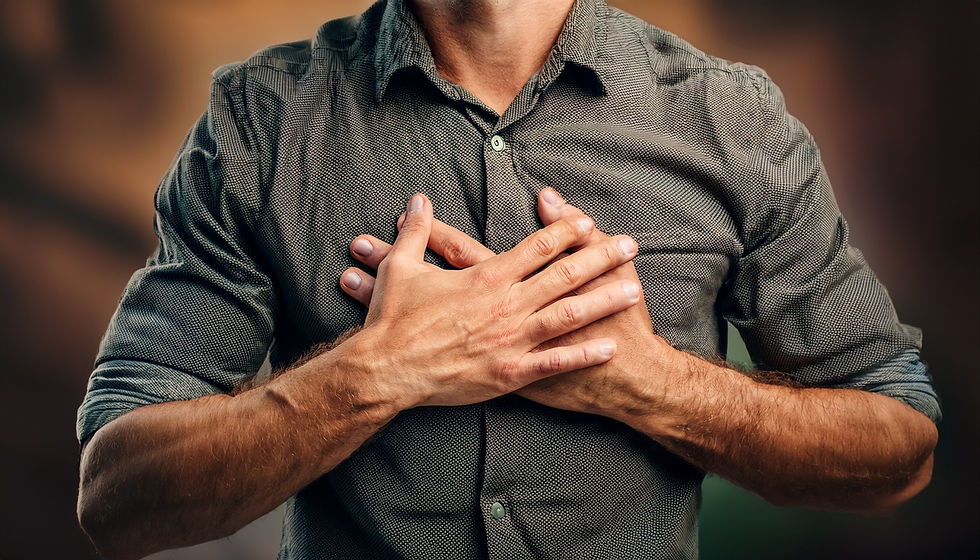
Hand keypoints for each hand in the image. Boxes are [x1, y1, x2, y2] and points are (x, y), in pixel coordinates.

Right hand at [342, 193, 642, 408]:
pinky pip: (555, 362)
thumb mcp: (399, 267)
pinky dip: (583, 354)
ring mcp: (511, 340)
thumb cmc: (392, 319)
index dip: (566, 231)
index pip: (537, 247)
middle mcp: (506, 305)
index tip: (588, 222)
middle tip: (631, 246)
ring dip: (603, 300)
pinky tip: (609, 346)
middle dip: (601, 258)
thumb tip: (417, 200)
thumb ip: (415, 231)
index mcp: (486, 277)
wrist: (385, 369)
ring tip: (634, 289)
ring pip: (568, 315)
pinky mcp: (509, 373)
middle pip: (565, 275)